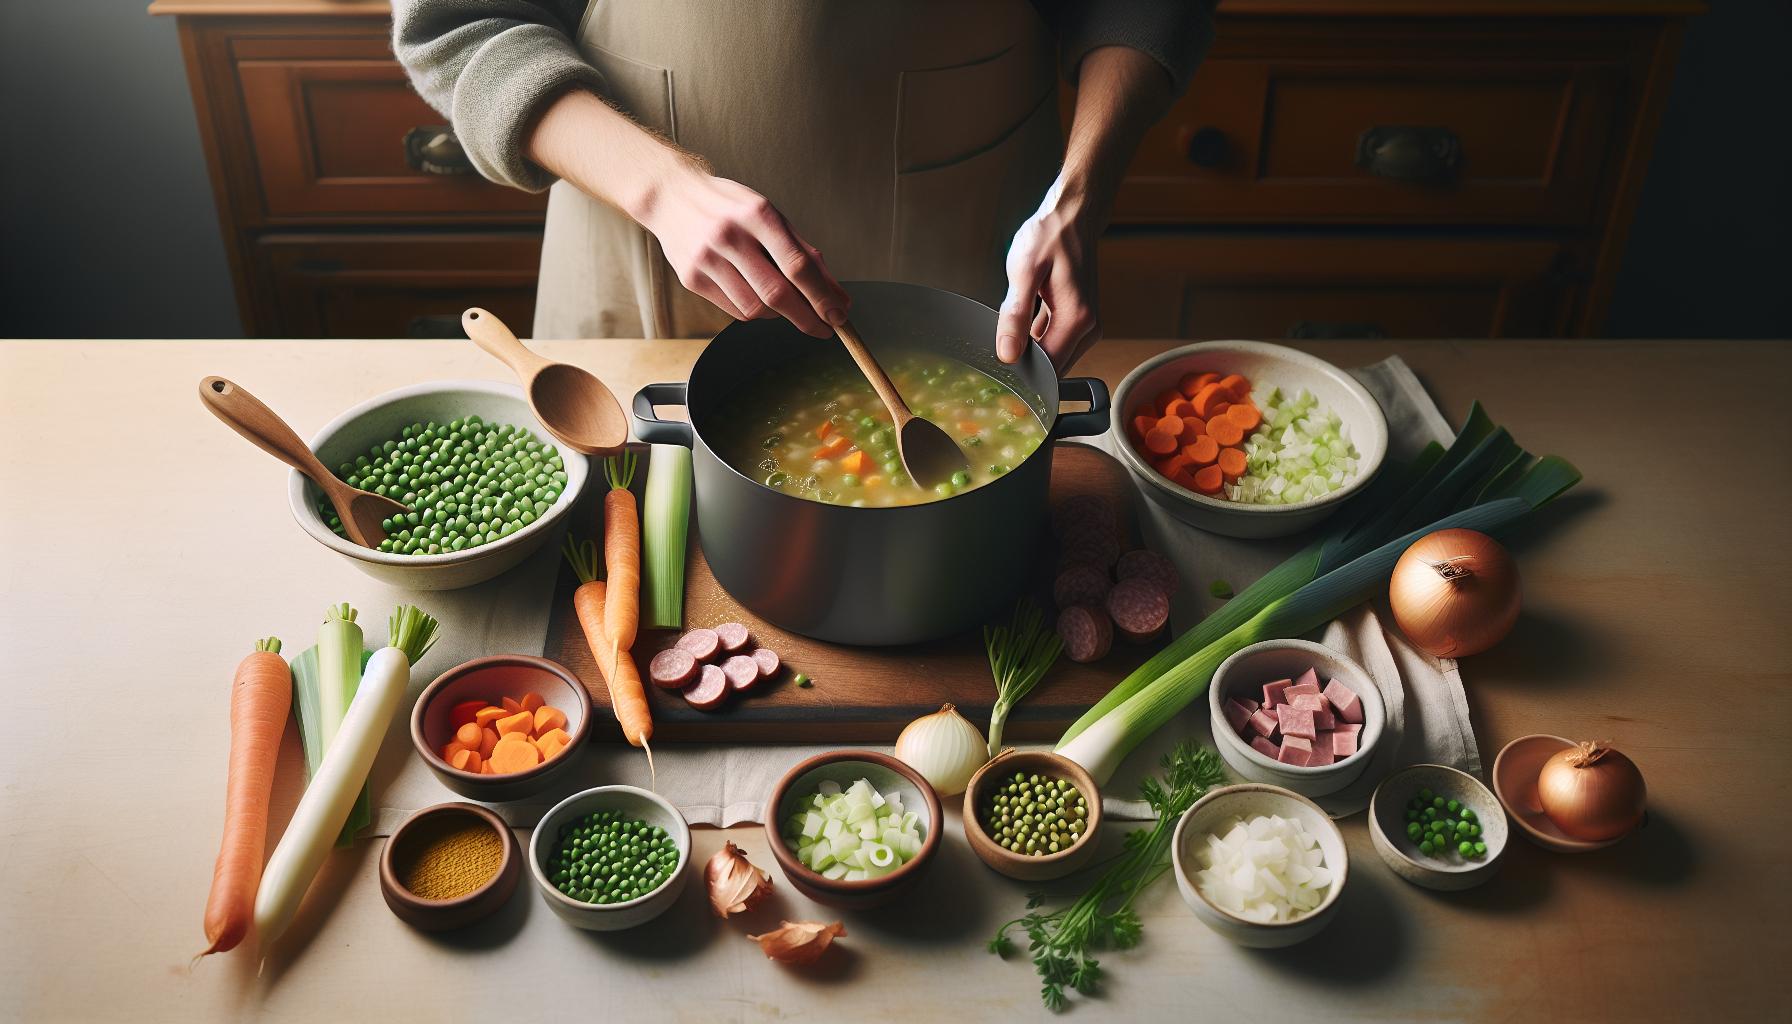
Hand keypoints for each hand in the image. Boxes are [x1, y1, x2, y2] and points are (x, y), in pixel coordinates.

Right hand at [638, 169, 849, 337]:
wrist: (671, 197)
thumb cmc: (730, 207)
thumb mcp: (770, 215)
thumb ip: (803, 252)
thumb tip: (836, 295)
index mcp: (757, 214)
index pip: (797, 265)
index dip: (822, 296)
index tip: (839, 316)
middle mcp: (730, 236)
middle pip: (776, 293)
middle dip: (807, 318)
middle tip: (825, 329)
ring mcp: (707, 259)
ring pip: (755, 308)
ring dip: (779, 315)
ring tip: (787, 306)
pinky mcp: (692, 278)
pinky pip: (735, 309)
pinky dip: (756, 312)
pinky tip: (760, 300)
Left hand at [996, 186, 1101, 370]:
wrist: (1073, 216)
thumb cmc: (1050, 236)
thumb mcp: (1024, 272)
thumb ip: (1016, 317)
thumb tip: (1008, 354)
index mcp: (1076, 319)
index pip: (1047, 369)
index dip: (1021, 372)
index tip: (998, 367)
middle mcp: (1088, 328)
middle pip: (1052, 368)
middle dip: (1025, 364)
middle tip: (997, 348)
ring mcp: (1087, 325)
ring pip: (1053, 357)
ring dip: (1030, 351)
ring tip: (1009, 329)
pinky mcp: (1081, 320)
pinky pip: (1055, 342)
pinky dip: (1036, 340)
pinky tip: (1021, 322)